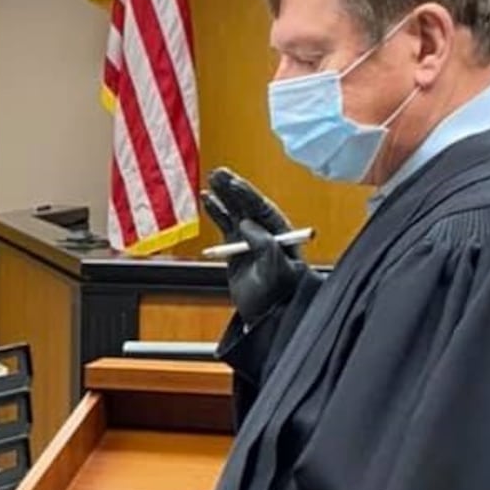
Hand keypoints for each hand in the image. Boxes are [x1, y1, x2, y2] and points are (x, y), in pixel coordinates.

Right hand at [201, 167, 304, 323]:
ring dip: (223, 195)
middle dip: (233, 188)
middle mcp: (266, 233)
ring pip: (235, 211)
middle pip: (248, 205)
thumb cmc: (276, 296)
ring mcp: (250, 239)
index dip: (248, 195)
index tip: (234, 184)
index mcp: (281, 235)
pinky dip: (216, 212)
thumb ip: (265, 246)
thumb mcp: (275, 272)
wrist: (265, 316)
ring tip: (211, 178)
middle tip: (219, 173)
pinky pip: (224, 225)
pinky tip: (207, 199)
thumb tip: (247, 225)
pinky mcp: (236, 249)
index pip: (263, 208)